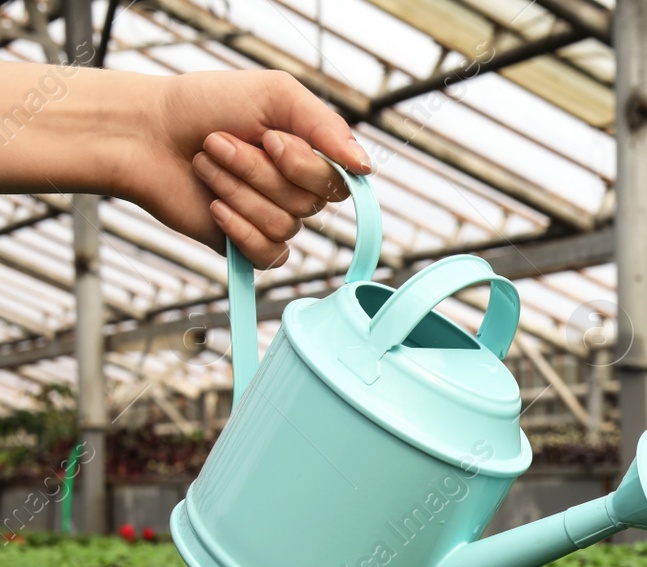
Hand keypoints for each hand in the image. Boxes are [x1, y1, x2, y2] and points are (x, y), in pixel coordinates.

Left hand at [117, 69, 371, 268]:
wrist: (143, 133)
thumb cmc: (203, 105)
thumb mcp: (275, 94)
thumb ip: (327, 127)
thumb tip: (366, 167)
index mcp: (310, 155)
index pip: (339, 182)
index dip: (302, 164)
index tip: (268, 137)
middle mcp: (297, 190)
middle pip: (308, 204)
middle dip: (256, 171)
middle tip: (218, 142)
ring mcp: (272, 218)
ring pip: (283, 225)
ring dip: (237, 191)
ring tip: (205, 165)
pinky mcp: (247, 245)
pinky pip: (269, 254)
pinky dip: (239, 229)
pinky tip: (214, 207)